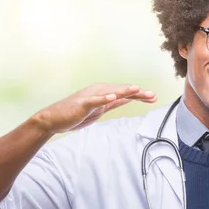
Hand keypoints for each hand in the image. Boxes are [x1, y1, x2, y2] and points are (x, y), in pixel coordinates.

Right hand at [32, 84, 156, 134]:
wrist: (54, 119)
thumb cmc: (77, 113)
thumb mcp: (100, 109)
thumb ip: (114, 103)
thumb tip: (128, 99)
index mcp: (104, 93)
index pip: (125, 94)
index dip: (140, 95)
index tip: (154, 97)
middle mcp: (99, 91)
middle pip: (122, 92)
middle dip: (138, 93)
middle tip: (153, 95)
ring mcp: (90, 96)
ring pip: (110, 92)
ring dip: (124, 91)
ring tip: (137, 89)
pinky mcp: (82, 104)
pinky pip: (94, 100)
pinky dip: (103, 97)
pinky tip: (113, 97)